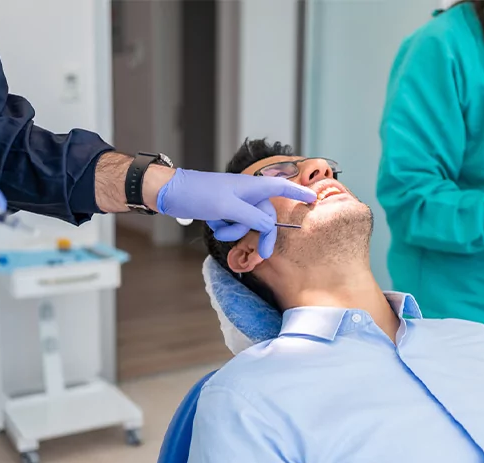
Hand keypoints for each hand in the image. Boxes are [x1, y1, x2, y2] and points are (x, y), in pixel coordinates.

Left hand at [155, 169, 316, 257]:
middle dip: (261, 235)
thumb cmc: (198, 193)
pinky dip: (225, 229)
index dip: (299, 192)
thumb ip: (252, 218)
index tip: (313, 200)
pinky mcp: (223, 211)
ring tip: (219, 226)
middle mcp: (246, 193)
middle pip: (265, 216)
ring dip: (236, 231)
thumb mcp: (228, 207)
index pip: (282, 186)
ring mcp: (234, 202)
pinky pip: (233, 225)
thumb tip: (268, 227)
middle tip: (262, 255)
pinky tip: (212, 222)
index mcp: (251, 186)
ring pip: (248, 224)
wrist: (170, 193)